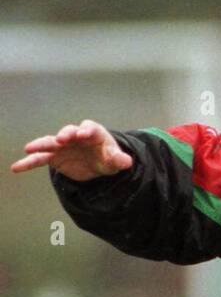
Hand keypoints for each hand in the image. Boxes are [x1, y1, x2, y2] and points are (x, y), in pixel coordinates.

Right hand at [10, 120, 132, 179]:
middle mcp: (75, 135)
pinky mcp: (55, 156)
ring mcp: (63, 145)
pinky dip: (29, 162)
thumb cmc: (107, 156)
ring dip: (41, 145)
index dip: (86, 130)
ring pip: (50, 143)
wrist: (97, 162)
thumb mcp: (115, 160)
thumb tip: (128, 162)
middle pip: (68, 132)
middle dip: (65, 134)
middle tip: (61, 139)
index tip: (83, 132)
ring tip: (29, 148)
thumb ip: (119, 159)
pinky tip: (17, 167)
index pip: (89, 128)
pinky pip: (40, 159)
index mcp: (93, 132)